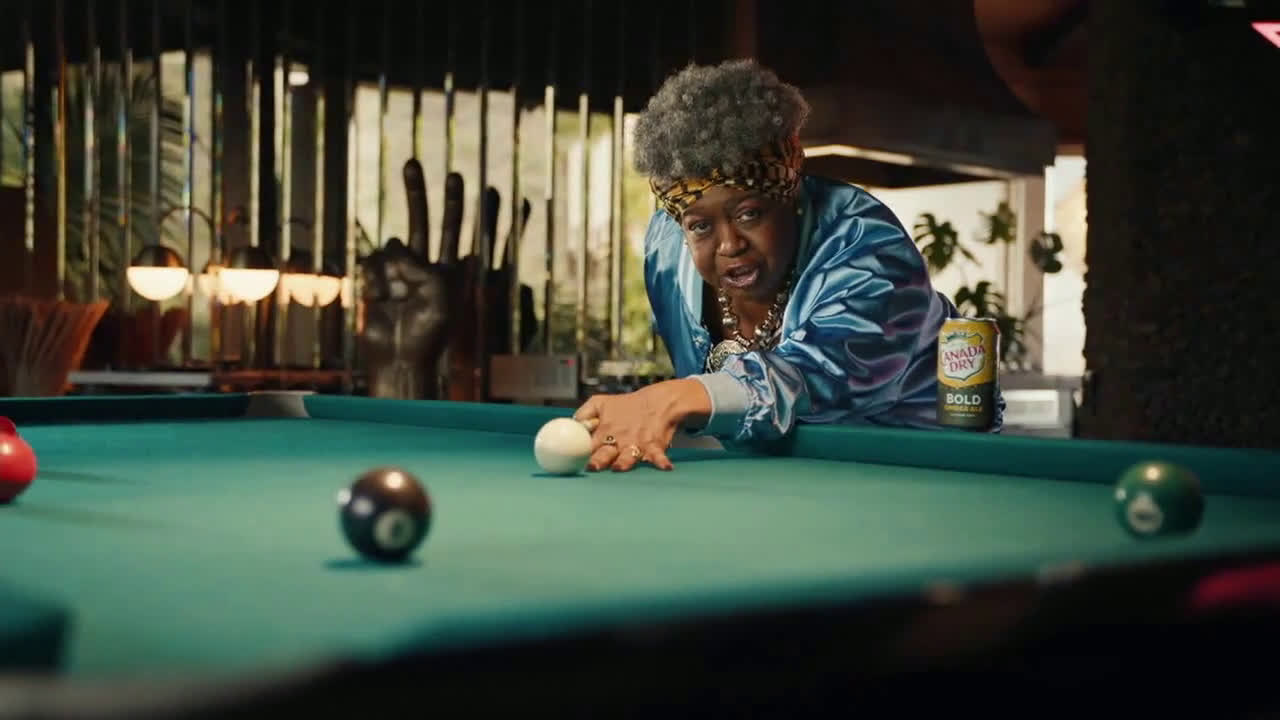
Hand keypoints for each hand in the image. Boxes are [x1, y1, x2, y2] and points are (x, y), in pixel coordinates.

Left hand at [573, 378, 710, 471]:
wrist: (657, 402)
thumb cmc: (626, 405)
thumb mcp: (600, 403)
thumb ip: (583, 415)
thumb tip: (569, 425)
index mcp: (604, 431)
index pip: (587, 445)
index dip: (578, 454)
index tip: (571, 462)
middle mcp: (619, 439)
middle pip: (606, 453)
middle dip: (599, 460)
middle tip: (592, 466)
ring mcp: (637, 443)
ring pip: (628, 456)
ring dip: (624, 462)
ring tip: (619, 467)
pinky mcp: (654, 446)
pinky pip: (658, 455)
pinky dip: (662, 461)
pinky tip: (665, 467)